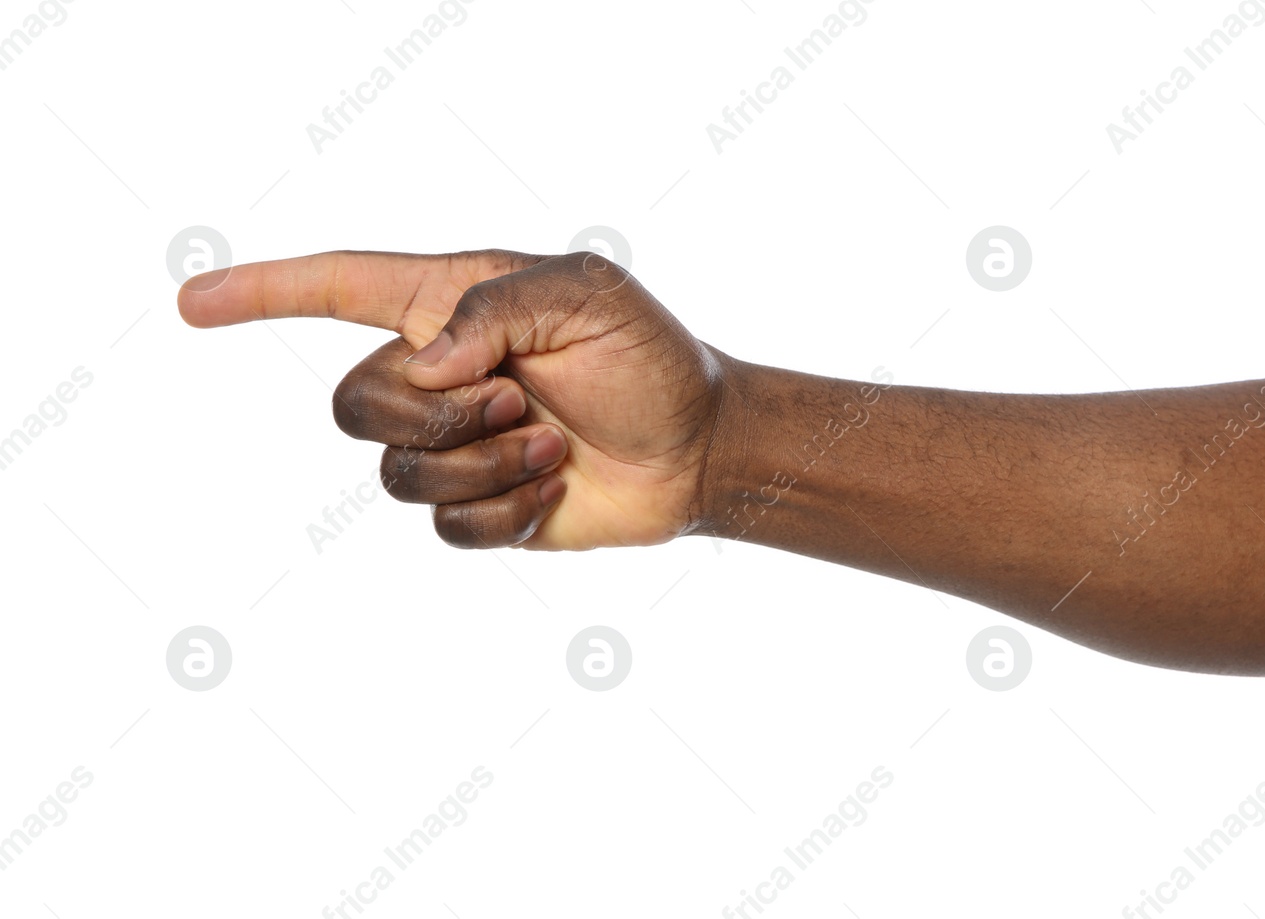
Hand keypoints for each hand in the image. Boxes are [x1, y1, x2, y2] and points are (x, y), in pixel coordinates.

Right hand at [178, 249, 736, 549]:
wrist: (697, 446)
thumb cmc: (648, 356)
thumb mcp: (588, 296)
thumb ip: (496, 306)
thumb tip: (427, 363)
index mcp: (451, 306)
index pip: (337, 289)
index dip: (262, 292)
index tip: (191, 302)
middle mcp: (438, 375)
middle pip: (354, 403)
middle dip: (434, 413)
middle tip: (521, 402)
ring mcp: (453, 445)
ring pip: (395, 472)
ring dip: (482, 464)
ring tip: (549, 445)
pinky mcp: (478, 506)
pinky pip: (444, 526)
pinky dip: (503, 511)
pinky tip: (551, 488)